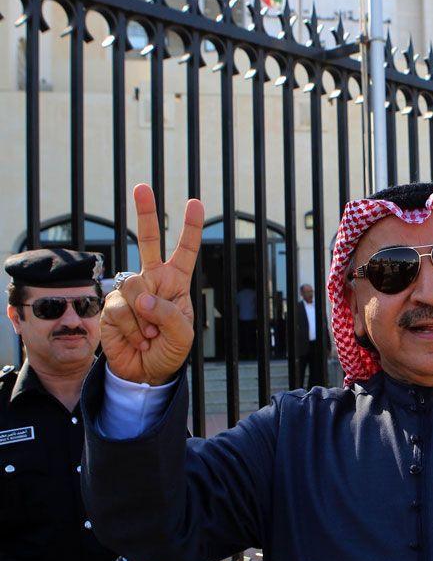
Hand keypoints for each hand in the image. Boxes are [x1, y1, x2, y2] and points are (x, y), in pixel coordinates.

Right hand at [99, 184, 203, 384]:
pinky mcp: (110, 305)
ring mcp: (129, 290)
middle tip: (142, 187)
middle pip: (147, 241)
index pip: (185, 251)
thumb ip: (168, 313)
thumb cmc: (169, 350)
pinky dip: (132, 328)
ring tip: (149, 334)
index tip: (194, 202)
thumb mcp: (183, 335)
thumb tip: (141, 296)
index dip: (190, 228)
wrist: (145, 373)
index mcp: (176, 282)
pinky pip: (120, 309)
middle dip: (145, 213)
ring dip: (144, 317)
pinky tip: (136, 338)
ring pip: (133, 286)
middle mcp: (152, 280)